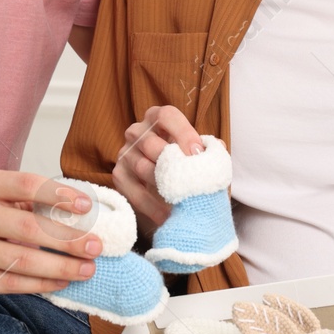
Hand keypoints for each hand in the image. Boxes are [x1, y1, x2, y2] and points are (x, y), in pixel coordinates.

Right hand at [0, 169, 101, 298]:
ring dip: (61, 267)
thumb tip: (72, 210)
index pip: (28, 186)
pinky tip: (60, 282)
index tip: (86, 207)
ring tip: (86, 269)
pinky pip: (11, 283)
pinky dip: (40, 284)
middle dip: (69, 240)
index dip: (60, 196)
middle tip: (95, 246)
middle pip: (30, 228)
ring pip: (23, 261)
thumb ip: (22, 197)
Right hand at [114, 105, 204, 239]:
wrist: (171, 193)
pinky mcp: (118, 175)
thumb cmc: (189, 167)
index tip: (197, 154)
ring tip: (183, 203)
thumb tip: (214, 151)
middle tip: (191, 182)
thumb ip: (209, 150)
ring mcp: (125, 152)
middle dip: (173, 164)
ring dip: (164, 187)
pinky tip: (167, 216)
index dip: (183, 133)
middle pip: (151, 143)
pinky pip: (133, 191)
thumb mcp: (200, 156)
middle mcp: (138, 131)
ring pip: (141, 167)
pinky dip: (152, 206)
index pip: (167, 116)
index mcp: (159, 118)